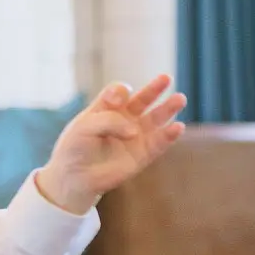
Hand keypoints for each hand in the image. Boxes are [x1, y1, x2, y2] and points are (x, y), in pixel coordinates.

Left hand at [37, 75, 187, 213]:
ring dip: (168, 108)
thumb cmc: (75, 148)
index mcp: (106, 108)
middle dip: (154, 89)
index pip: (119, 93)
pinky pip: (159, 143)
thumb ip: (109, 121)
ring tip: (180, 99)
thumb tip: (135, 130)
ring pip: (156, 118)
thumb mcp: (84, 127)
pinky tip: (177, 127)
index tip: (116, 99)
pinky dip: (169, 135)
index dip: (121, 93)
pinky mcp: (143, 155)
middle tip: (166, 78)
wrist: (74, 177)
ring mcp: (135, 136)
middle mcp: (124, 120)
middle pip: (142, 100)